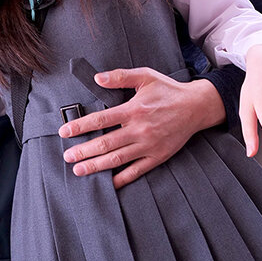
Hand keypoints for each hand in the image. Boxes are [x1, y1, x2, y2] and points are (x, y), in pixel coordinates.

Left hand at [59, 68, 225, 188]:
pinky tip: (109, 184)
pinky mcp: (157, 157)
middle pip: (105, 144)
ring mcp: (148, 145)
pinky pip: (136, 171)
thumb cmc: (169, 91)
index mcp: (134, 110)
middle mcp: (139, 130)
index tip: (64, 132)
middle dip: (83, 151)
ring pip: (117, 159)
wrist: (197, 107)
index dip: (80, 126)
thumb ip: (120, 77)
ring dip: (96, 166)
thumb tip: (97, 78)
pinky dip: (122, 179)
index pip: (100, 120)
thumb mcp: (146, 76)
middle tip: (67, 157)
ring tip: (79, 171)